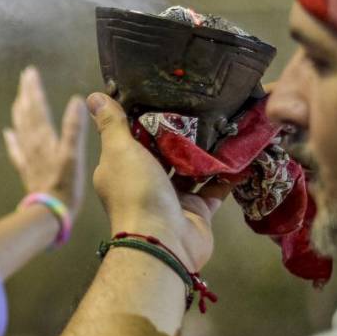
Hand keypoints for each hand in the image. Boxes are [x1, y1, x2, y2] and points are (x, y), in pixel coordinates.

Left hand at [3, 66, 87, 215]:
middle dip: (26, 94)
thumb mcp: (74, 155)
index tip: (31, 71)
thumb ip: (74, 128)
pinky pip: (16, 150)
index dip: (34, 89)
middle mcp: (33, 144)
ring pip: (21, 128)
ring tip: (18, 98)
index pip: (37, 107)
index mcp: (44, 137)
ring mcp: (28, 157)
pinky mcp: (26, 170)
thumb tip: (76, 101)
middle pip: (27, 113)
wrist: (49, 212)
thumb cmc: (65, 185)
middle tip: (25, 77)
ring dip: (20, 111)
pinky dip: (12, 139)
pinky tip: (8, 133)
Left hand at [85, 92, 224, 272]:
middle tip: (205, 106)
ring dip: (207, 151)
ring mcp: (172, 198)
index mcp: (121, 169)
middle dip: (182, 134)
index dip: (147, 119)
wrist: (161, 241)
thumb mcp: (120, 150)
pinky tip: (241, 153)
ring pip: (192, 169)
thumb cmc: (136, 192)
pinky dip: (227, 173)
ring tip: (226, 123)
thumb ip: (112, 124)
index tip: (167, 94)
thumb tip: (94, 96)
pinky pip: (215, 188)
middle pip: (165, 153)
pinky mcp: (197, 210)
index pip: (133, 138)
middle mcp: (145, 183)